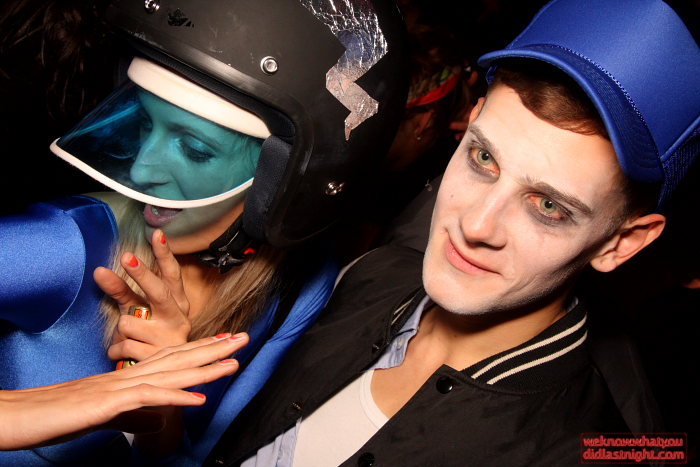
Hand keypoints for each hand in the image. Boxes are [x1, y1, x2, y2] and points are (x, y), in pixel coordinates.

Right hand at [0, 333, 248, 450]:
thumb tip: (158, 422)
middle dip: (214, 349)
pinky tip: (199, 398)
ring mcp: (118, 387)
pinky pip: (148, 398)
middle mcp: (128, 376)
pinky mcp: (107, 403)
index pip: (172, 358)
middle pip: (178, 358)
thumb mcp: (106, 419)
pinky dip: (176, 396)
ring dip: (205, 366)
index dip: (201, 350)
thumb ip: (134, 417)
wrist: (19, 415)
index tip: (226, 342)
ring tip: (234, 359)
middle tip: (243, 338)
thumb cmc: (57, 415)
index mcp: (128, 377)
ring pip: (170, 372)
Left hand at [94, 229, 191, 362]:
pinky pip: (123, 344)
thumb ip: (122, 291)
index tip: (156, 234)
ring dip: (121, 331)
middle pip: (157, 292)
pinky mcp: (157, 357)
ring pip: (129, 321)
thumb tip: (99, 270)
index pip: (172, 274)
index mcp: (177, 303)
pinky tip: (124, 354)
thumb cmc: (151, 336)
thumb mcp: (142, 312)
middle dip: (142, 274)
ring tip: (130, 339)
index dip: (165, 254)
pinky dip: (116, 349)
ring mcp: (169, 338)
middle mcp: (177, 317)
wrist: (165, 378)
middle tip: (125, 256)